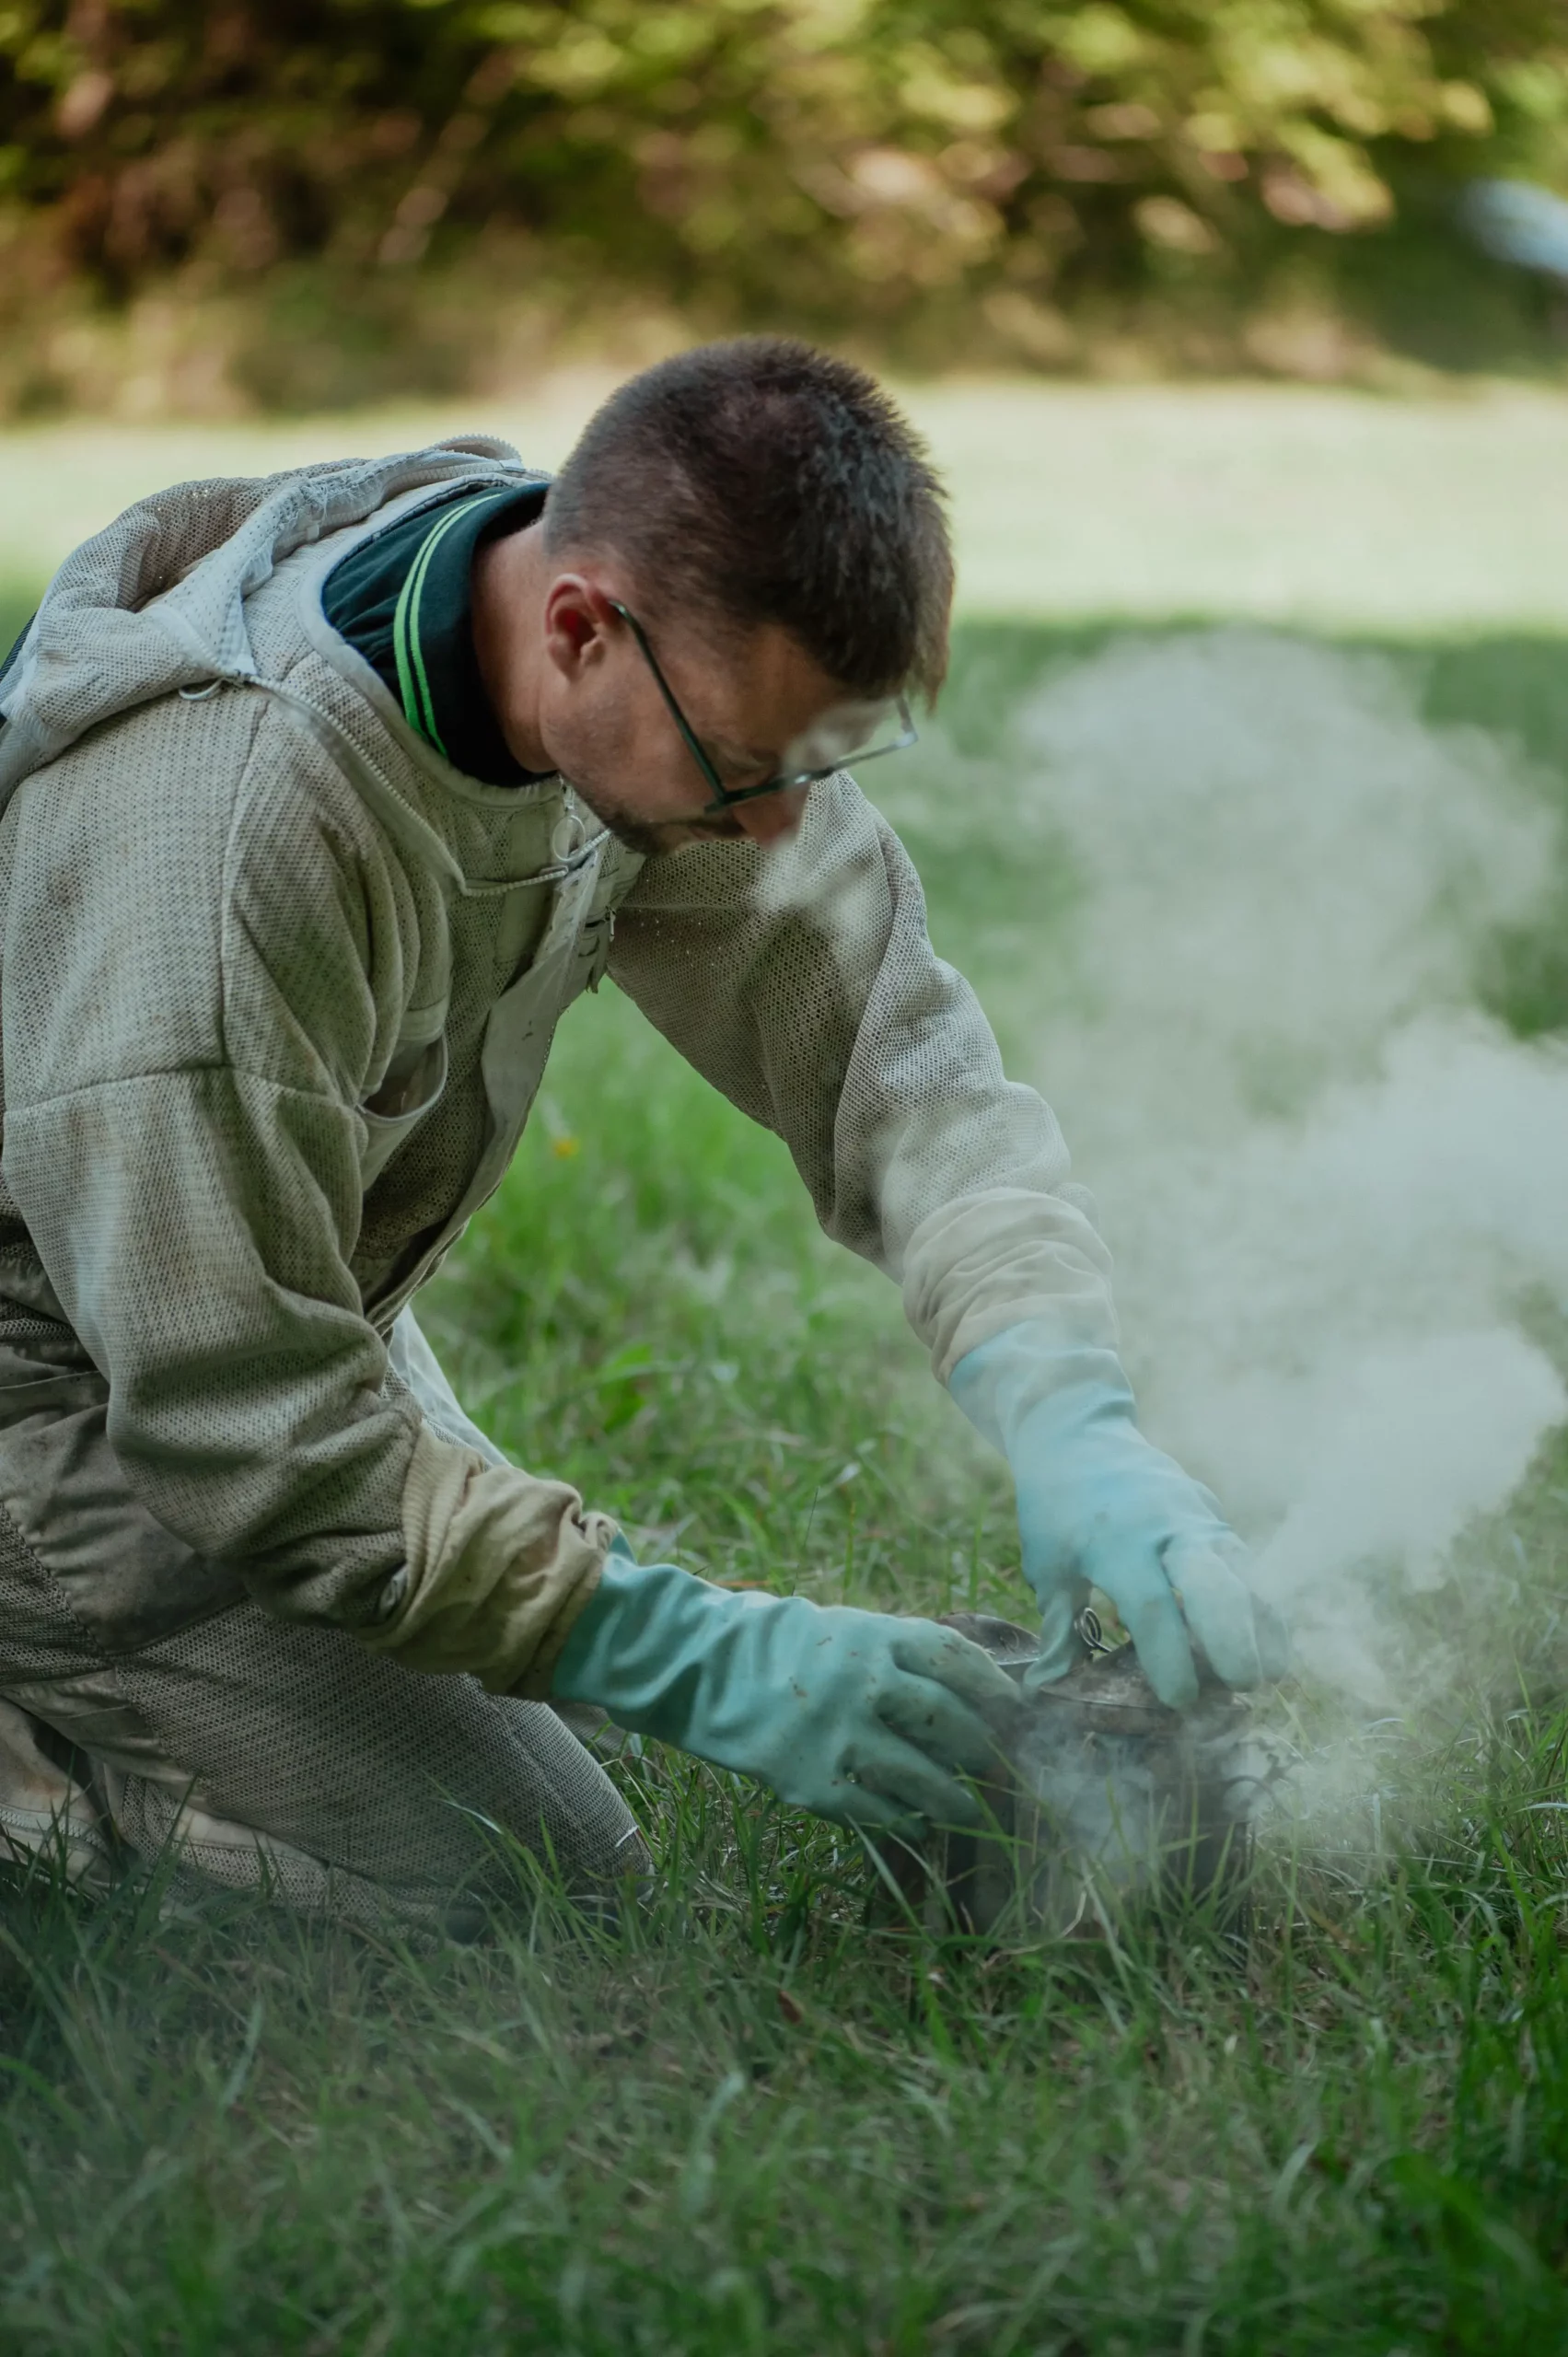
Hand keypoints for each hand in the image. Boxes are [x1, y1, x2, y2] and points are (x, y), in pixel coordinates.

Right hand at [552, 1549, 1019, 1832]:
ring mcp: (839, 1731)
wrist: (704, 1667)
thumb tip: (973, 1692)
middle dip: (984, 1751)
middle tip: (1001, 1769)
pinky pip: (877, 1811)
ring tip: (969, 1809)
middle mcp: (866, 1681)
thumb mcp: (849, 1630)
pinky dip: (905, 1822)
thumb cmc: (786, 1648)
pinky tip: (916, 1826)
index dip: (997, 1691)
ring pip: (923, 1776)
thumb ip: (903, 1656)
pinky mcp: (813, 1777)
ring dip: (955, 1799)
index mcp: (878, 1636)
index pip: (959, 1662)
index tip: (1018, 1713)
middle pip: (951, 1722)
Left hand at [948, 1323, 1288, 1707]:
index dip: (1169, 1655)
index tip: (1179, 1699)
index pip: (1151, 1605)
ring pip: (1244, 1573)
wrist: (1078, 1430)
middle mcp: (1167, 1527)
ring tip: (1265, 1677)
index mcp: (1116, 1540)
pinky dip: (1263, 1605)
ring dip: (1260, 1626)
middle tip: (1240, 1686)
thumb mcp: (1046, 1563)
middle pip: (1215, 1585)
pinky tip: (1270, 1646)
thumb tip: (1047, 1690)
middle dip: (1232, 1640)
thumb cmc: (1055, 1503)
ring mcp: (1198, 1517)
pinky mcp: (1215, 1517)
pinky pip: (1248, 1564)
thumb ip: (1058, 1627)